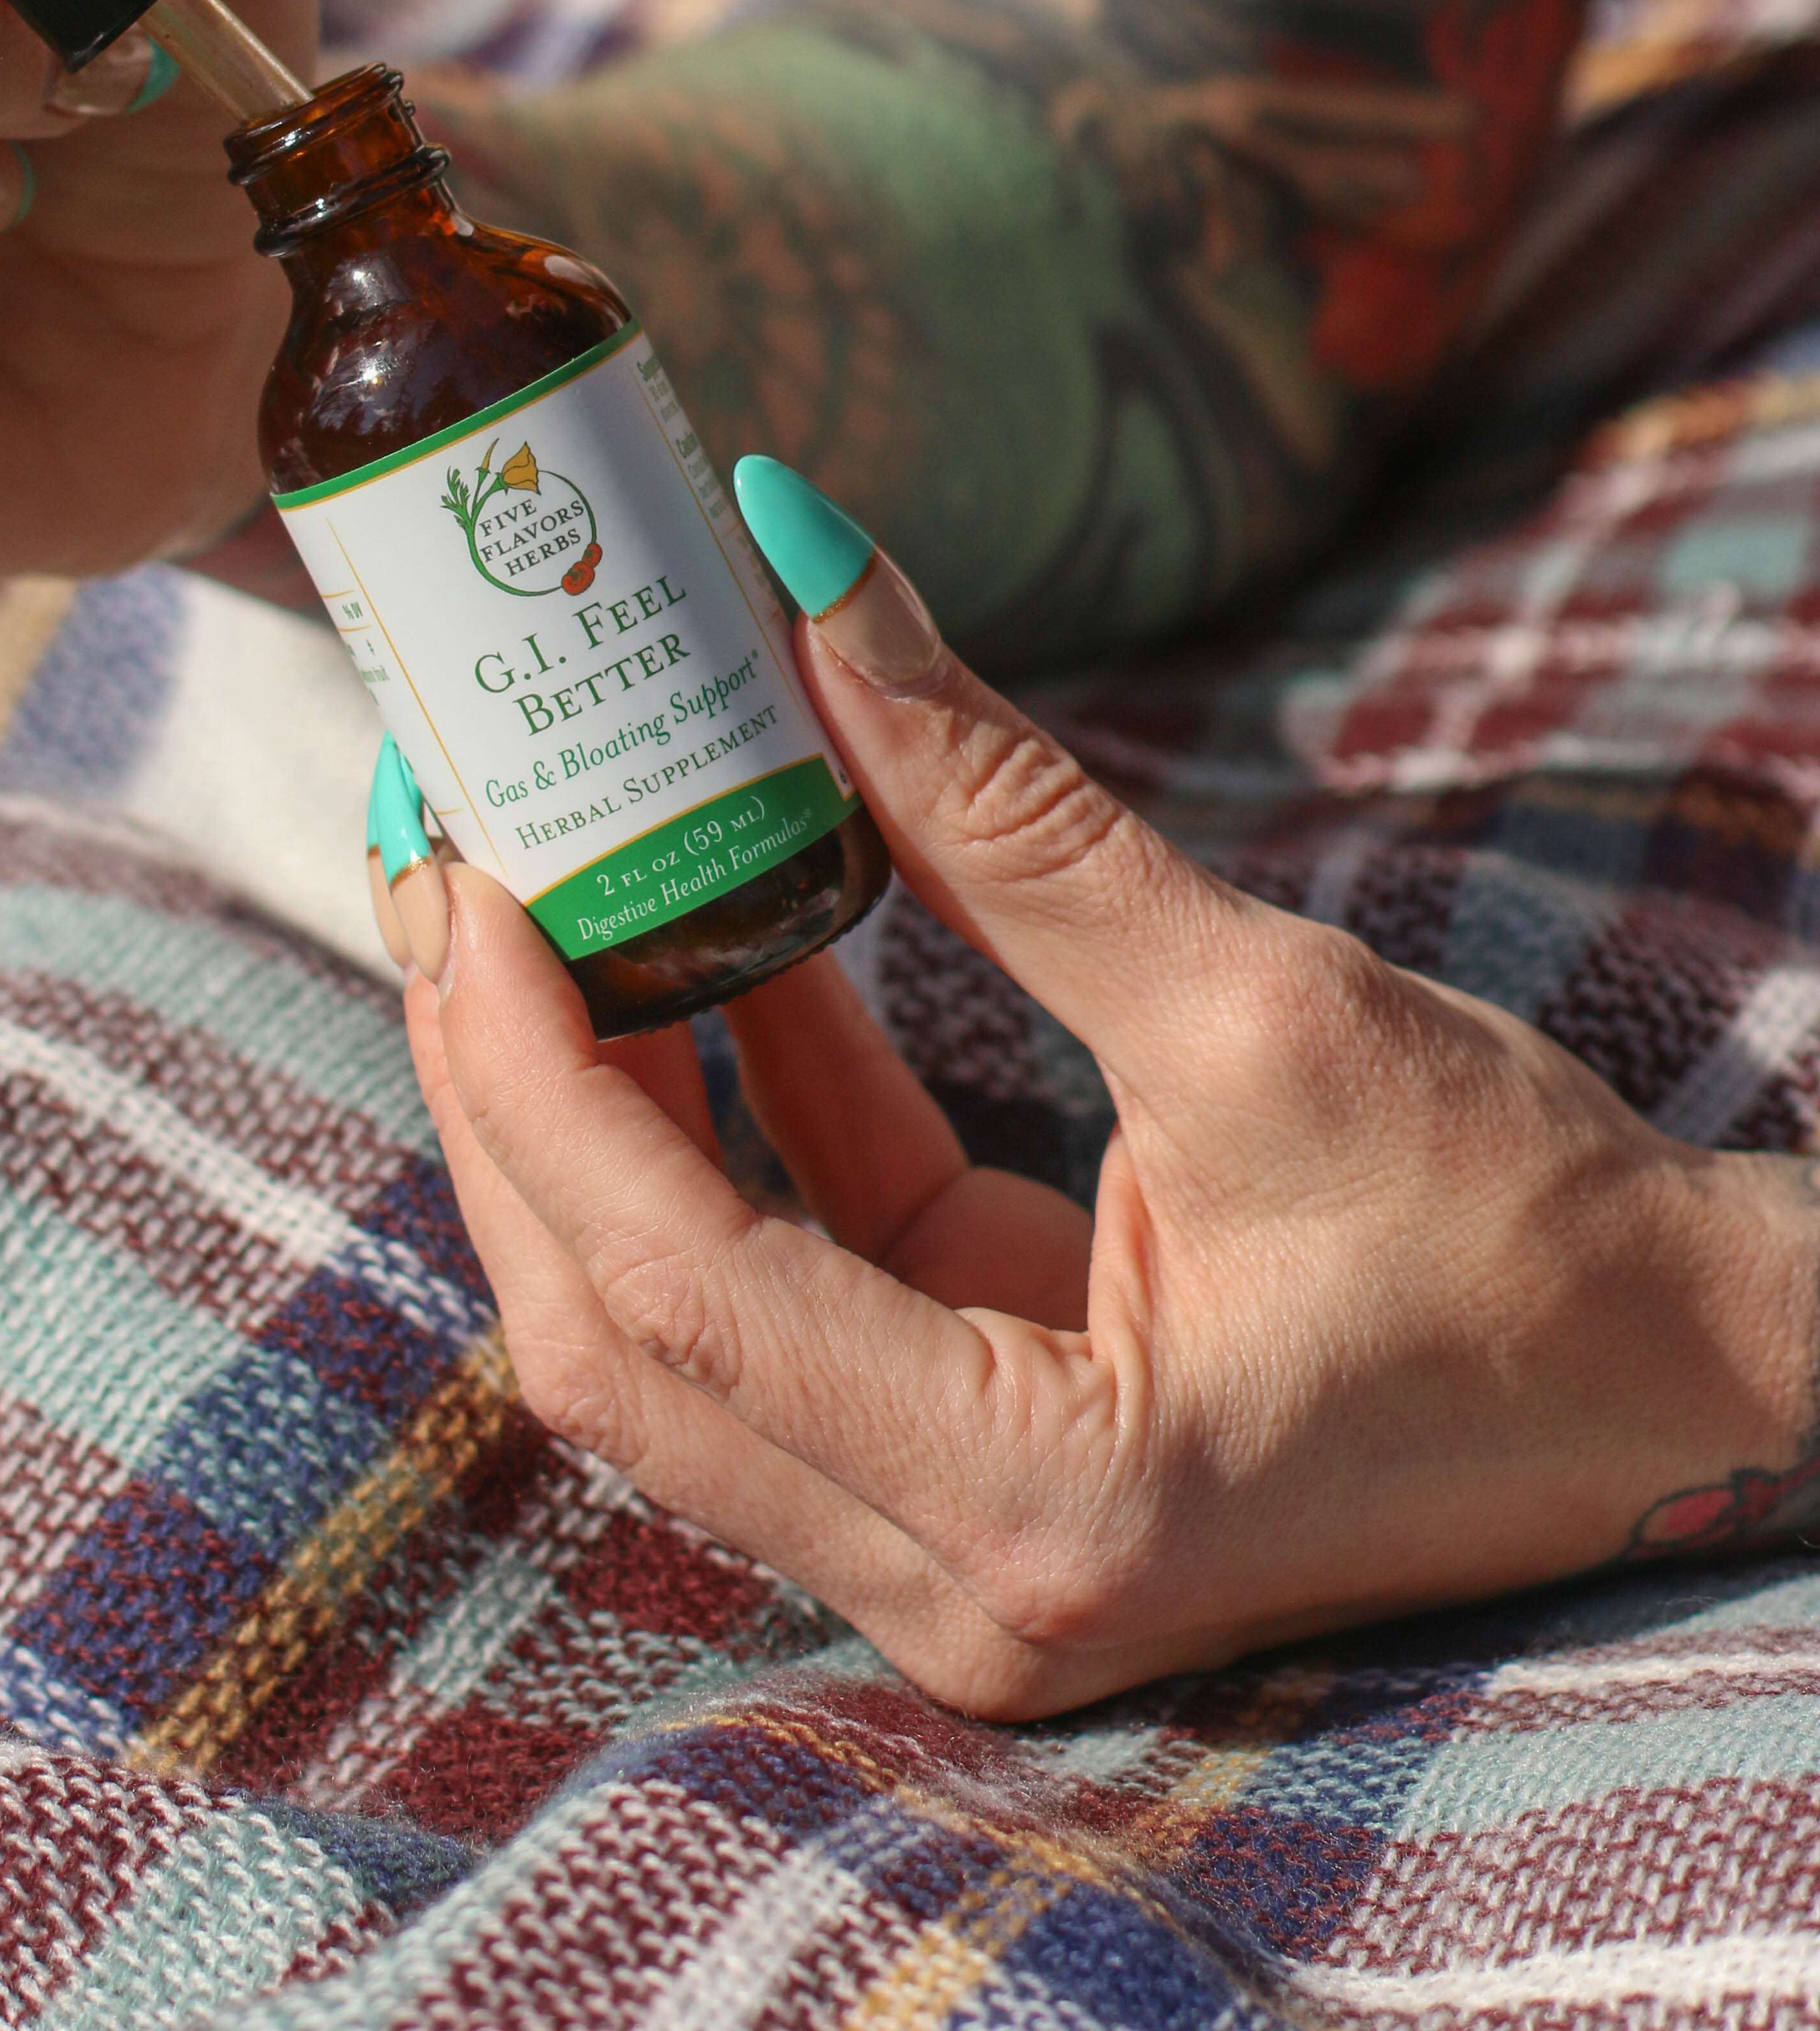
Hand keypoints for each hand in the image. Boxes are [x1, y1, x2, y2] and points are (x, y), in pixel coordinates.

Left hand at [395, 476, 1819, 1716]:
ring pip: (670, 1319)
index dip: (525, 1059)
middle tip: (451, 839)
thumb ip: (999, 803)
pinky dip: (733, 1116)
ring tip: (544, 867)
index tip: (459, 855)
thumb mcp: (1256, 1003)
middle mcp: (962, 1578)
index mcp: (1031, 1505)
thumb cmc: (1526, 1226)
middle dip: (506, 1076)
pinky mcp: (982, 1457)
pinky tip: (714, 936)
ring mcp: (960, 1540)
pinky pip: (787, 1285)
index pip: (665, 1280)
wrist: (1689, 1371)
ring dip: (596, 1092)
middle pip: (615, 1327)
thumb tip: (797, 562)